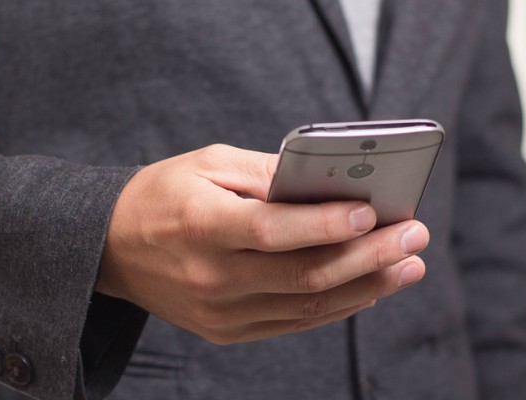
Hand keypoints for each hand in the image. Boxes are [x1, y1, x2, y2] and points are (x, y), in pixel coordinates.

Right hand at [97, 144, 428, 344]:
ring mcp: (221, 312)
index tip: (373, 213)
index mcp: (201, 225)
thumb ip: (267, 174)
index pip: (272, 231)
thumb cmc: (164, 194)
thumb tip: (329, 183)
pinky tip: (371, 287)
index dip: (325, 225)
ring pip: (308, 306)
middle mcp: (212, 277)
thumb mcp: (208, 163)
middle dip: (369, 256)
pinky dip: (338, 306)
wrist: (111, 248)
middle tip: (414, 236)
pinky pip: (295, 323)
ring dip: (367, 286)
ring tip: (409, 265)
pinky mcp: (229, 330)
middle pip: (304, 275)